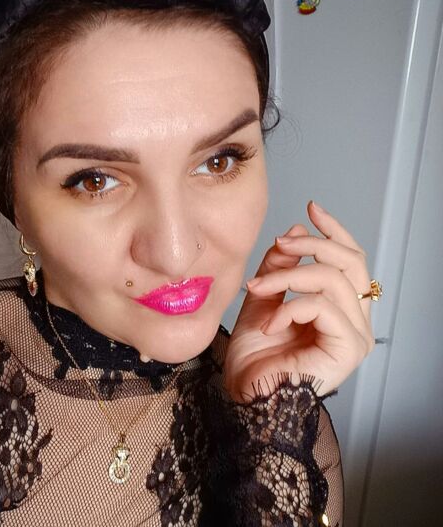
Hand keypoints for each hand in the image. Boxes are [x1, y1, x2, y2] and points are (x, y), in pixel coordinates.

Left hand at [224, 201, 374, 402]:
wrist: (246, 394)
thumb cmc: (254, 356)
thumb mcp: (263, 298)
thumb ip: (280, 266)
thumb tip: (296, 230)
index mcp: (338, 308)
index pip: (350, 260)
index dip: (334, 230)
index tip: (311, 206)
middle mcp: (355, 320)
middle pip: (351, 262)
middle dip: (313, 244)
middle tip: (281, 242)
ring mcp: (355, 336)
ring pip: (332, 279)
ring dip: (288, 276)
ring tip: (258, 288)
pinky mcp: (348, 349)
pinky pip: (322, 307)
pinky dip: (289, 308)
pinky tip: (270, 324)